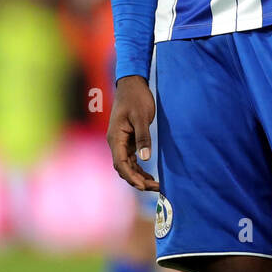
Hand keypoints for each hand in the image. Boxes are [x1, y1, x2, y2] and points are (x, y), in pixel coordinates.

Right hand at [106, 75, 158, 191]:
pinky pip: (131, 160)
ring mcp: (121, 142)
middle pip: (123, 168)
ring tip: (156, 185)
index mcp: (115, 137)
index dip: (131, 177)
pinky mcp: (128, 140)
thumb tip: (145, 158)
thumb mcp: (141, 116)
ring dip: (139, 176)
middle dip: (137, 180)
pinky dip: (139, 169)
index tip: (143, 186)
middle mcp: (116, 142)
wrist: (132, 84)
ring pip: (127, 166)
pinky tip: (149, 176)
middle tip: (156, 188)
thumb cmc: (136, 97)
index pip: (120, 163)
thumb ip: (143, 137)